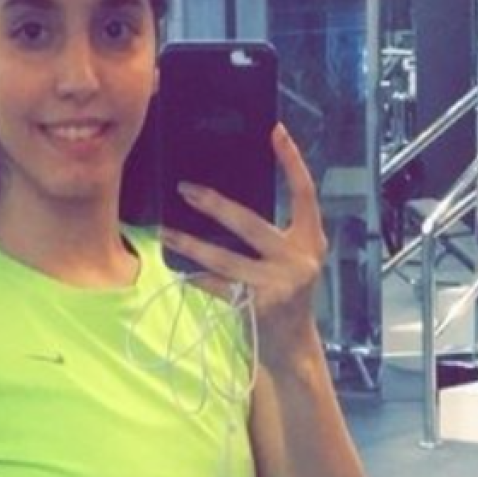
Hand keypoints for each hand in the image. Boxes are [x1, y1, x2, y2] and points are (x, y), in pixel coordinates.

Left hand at [159, 123, 327, 372]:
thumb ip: (274, 233)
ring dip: (191, 244)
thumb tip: (226, 199)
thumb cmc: (285, 292)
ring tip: (166, 231)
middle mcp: (300, 258)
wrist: (292, 345)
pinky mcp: (258, 305)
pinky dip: (196, 277)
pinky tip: (178, 270)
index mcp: (311, 239)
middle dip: (215, 205)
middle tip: (185, 188)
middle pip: (251, 223)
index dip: (292, 161)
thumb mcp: (291, 259)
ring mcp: (280, 283)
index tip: (276, 131)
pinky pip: (218, 285)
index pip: (305, 192)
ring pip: (225, 257)